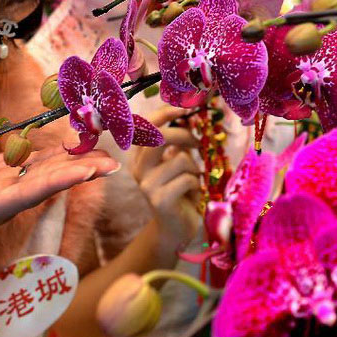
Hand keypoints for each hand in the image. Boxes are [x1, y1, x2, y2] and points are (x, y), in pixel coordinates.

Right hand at [0, 146, 117, 256]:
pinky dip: (54, 153)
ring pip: (47, 171)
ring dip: (76, 162)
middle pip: (50, 183)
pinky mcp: (3, 178)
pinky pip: (34, 164)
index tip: (85, 174)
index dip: (59, 182)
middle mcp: (8, 198)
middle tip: (114, 164)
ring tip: (106, 154)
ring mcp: (9, 188)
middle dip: (81, 173)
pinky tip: (74, 144)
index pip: (31, 193)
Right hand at [130, 107, 202, 248]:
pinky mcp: (159, 200)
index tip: (184, 108)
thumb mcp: (177, 164)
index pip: (146, 127)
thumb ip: (177, 144)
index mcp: (140, 157)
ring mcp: (147, 185)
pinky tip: (194, 193)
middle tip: (198, 144)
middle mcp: (139, 169)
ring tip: (194, 179)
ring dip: (194, 168)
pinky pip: (187, 179)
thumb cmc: (180, 192)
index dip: (164, 114)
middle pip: (159, 137)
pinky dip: (197, 183)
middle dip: (184, 135)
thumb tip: (186, 117)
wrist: (176, 229)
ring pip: (179, 159)